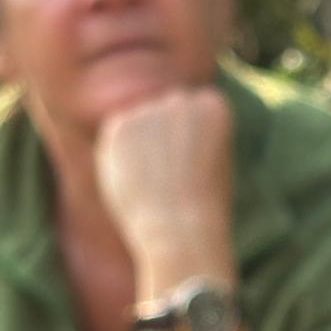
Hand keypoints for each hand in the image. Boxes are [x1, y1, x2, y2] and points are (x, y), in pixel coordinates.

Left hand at [95, 87, 235, 264]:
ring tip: (155, 184)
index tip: (197, 170)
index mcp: (214, 106)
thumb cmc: (203, 207)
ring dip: (142, 146)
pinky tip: (136, 179)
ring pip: (140, 123)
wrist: (180, 230)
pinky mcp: (118, 125)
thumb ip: (192, 133)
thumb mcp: (213, 161)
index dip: (193, 143)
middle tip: (172, 178)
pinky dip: (120, 156)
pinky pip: (116, 135)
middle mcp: (181, 99)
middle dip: (166, 138)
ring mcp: (148, 110)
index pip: (196, 110)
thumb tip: (162, 124)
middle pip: (167, 111)